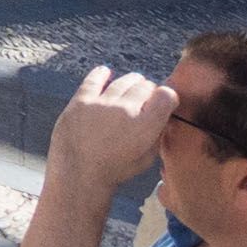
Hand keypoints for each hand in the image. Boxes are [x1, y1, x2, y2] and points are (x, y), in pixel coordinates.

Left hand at [46, 64, 176, 186]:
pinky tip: (105, 72)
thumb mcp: (147, 158)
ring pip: (123, 81)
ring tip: (132, 84)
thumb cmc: (115, 170)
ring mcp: (103, 102)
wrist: (79, 173)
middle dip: (148, 91)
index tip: (163, 101)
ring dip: (130, 82)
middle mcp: (127, 108)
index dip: (167, 97)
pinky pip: (94, 79)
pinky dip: (102, 74)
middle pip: (145, 86)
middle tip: (145, 97)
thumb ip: (157, 135)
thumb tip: (162, 119)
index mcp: (147, 124)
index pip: (167, 95)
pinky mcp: (82, 100)